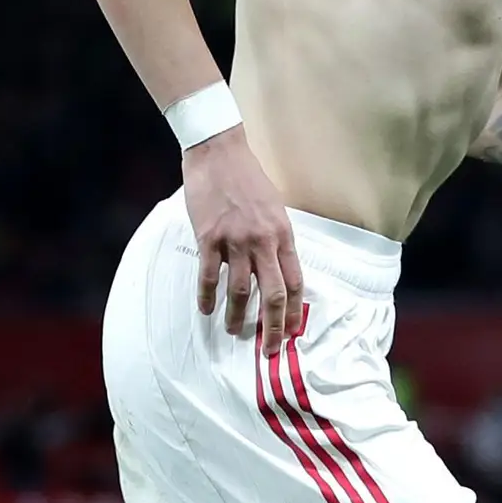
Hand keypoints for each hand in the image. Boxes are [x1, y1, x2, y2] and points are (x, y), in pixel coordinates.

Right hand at [184, 130, 302, 344]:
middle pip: (273, 295)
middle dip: (273, 328)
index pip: (295, 282)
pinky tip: (206, 310)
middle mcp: (263, 241)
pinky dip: (207, 297)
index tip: (293, 332)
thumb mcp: (274, 208)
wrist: (218, 152)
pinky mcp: (208, 238)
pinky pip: (209, 276)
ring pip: (241, 291)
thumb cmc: (248, 179)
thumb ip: (276, 239)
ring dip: (238, 317)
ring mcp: (235, 241)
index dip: (295, 312)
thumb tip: (278, 269)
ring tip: (235, 332)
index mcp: (283, 234)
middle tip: (269, 349)